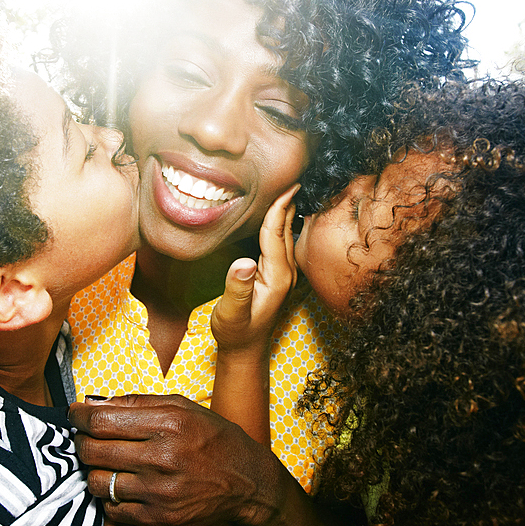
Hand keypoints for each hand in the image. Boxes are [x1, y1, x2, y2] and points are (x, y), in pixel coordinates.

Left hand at [69, 394, 280, 525]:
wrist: (246, 480)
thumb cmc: (213, 438)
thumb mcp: (182, 407)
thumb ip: (137, 403)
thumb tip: (93, 402)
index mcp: (168, 423)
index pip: (101, 420)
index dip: (78, 417)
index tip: (73, 415)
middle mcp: (163, 456)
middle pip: (93, 451)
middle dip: (81, 443)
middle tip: (85, 439)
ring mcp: (160, 491)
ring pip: (99, 482)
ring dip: (94, 472)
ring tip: (104, 464)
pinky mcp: (160, 517)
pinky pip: (114, 509)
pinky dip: (112, 497)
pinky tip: (123, 485)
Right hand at [211, 184, 298, 356]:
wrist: (245, 349)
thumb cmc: (235, 332)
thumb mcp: (231, 313)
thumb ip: (237, 289)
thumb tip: (242, 263)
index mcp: (276, 277)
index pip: (276, 234)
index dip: (279, 209)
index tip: (287, 184)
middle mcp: (285, 273)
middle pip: (286, 230)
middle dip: (288, 203)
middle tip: (293, 175)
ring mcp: (284, 274)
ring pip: (286, 235)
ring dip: (286, 212)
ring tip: (288, 189)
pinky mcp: (278, 275)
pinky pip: (281, 243)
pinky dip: (281, 225)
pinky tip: (279, 216)